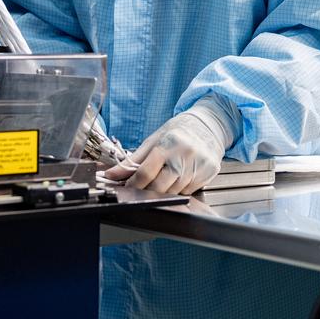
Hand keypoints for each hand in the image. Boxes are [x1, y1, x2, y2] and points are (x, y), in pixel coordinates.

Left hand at [103, 103, 231, 193]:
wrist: (208, 125)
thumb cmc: (178, 131)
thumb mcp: (154, 140)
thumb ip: (133, 160)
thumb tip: (111, 174)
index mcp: (168, 144)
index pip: (145, 173)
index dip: (133, 184)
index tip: (126, 187)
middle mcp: (184, 155)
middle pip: (159, 187)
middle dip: (147, 191)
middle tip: (142, 187)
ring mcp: (198, 166)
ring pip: (173, 193)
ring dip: (164, 191)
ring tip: (163, 178)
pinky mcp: (208, 173)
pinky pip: (187, 192)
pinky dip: (179, 190)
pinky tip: (179, 178)